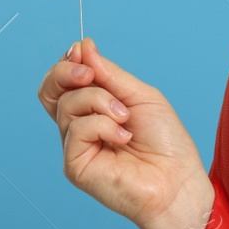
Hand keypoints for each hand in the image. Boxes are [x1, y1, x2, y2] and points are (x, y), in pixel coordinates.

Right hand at [37, 37, 212, 228]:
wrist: (178, 181)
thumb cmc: (165, 142)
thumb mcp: (139, 96)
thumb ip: (109, 75)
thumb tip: (83, 47)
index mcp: (93, 111)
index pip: (62, 83)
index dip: (67, 64)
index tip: (82, 50)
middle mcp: (79, 128)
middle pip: (50, 91)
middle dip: (65, 72)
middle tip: (89, 72)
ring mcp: (75, 147)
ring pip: (67, 105)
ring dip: (100, 101)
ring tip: (125, 117)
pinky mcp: (74, 165)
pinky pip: (76, 129)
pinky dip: (102, 125)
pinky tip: (123, 137)